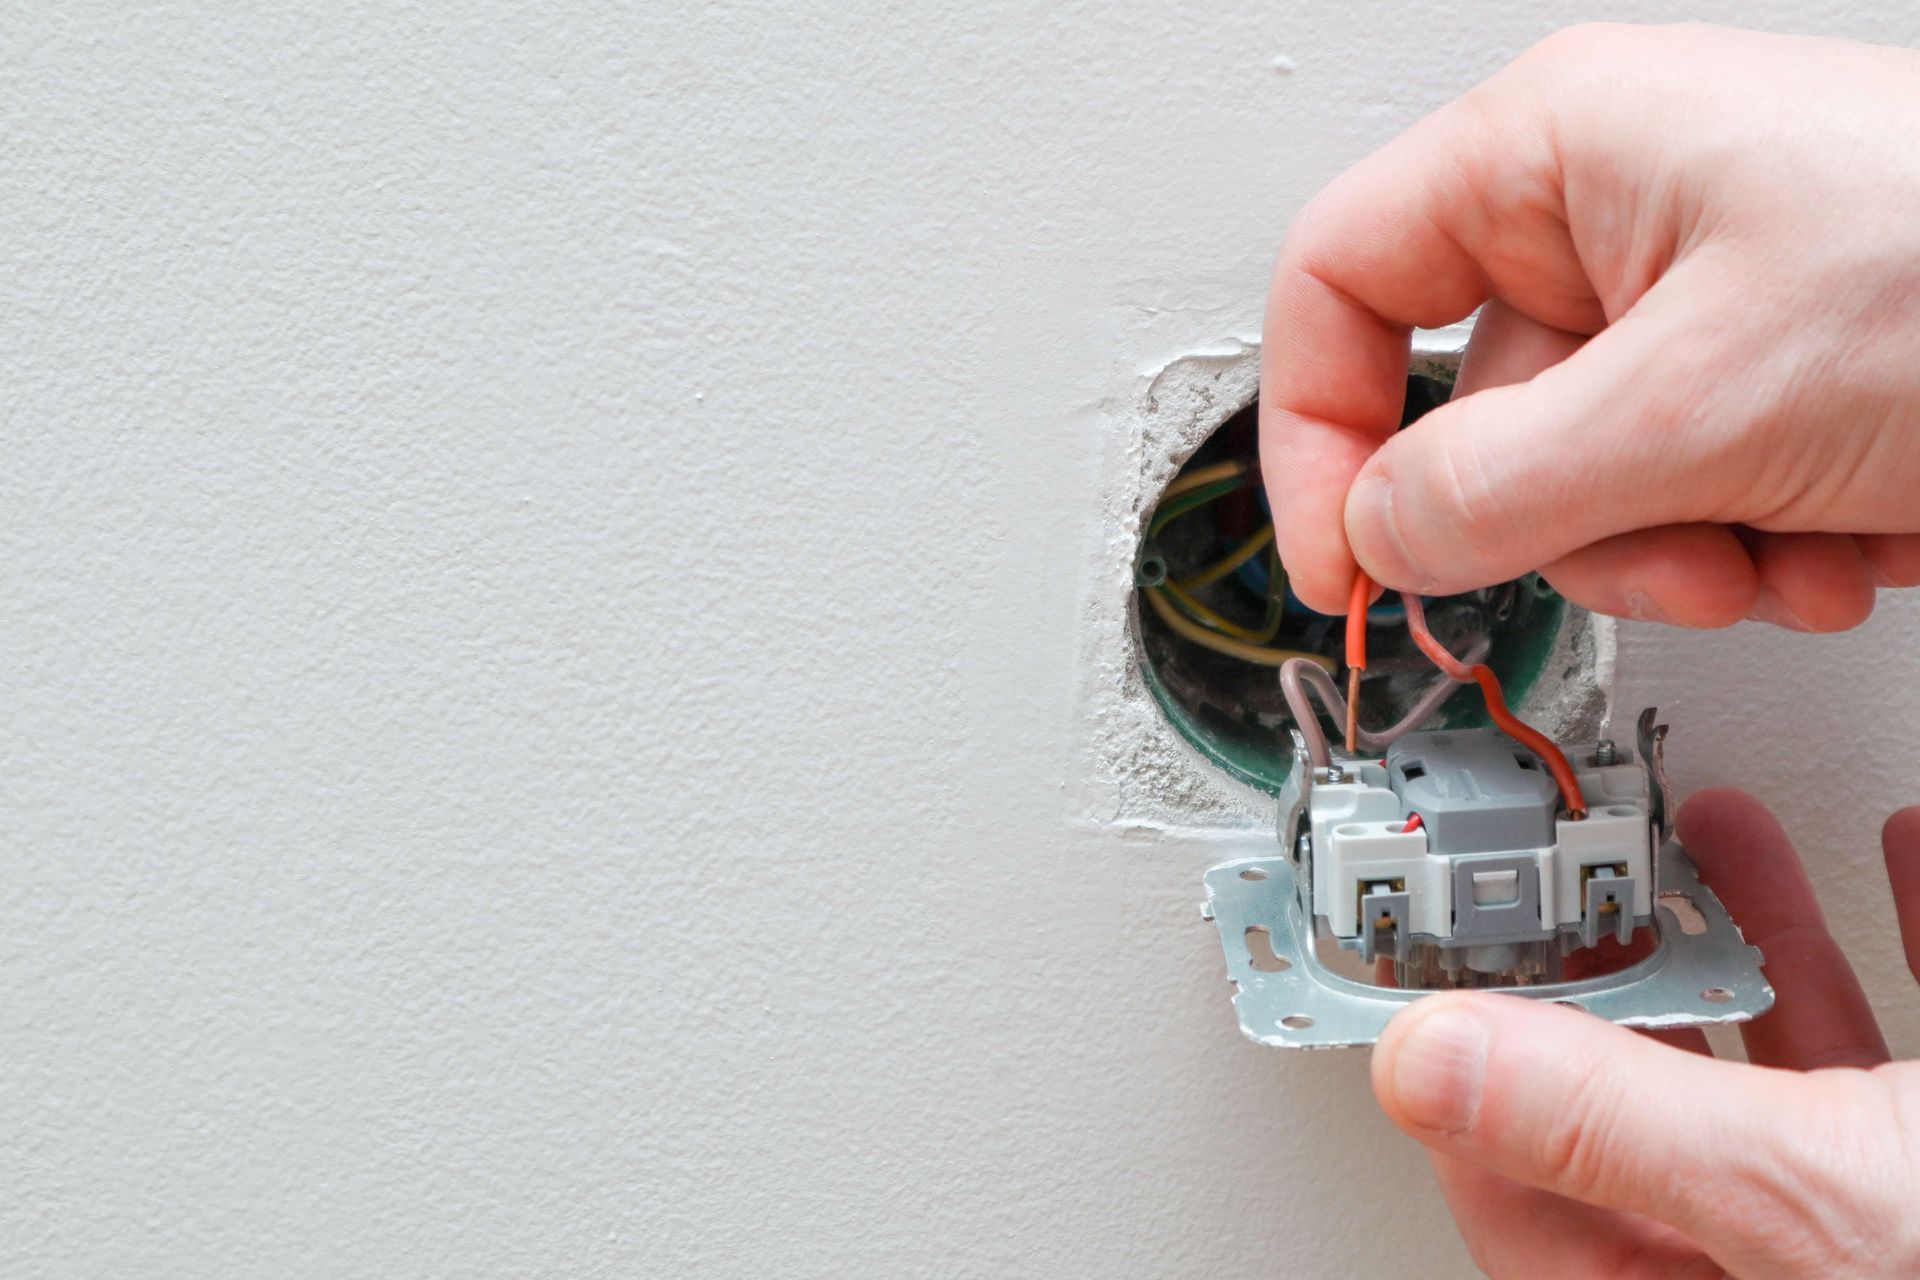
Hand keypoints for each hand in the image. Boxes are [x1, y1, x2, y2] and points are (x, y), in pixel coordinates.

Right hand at [1261, 23, 1919, 628]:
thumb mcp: (1705, 398)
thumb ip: (1499, 484)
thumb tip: (1383, 539)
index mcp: (1557, 151)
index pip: (1338, 286)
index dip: (1314, 432)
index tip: (1342, 562)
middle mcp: (1611, 217)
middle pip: (1471, 418)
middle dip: (1569, 523)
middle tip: (1659, 546)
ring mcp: (1693, 305)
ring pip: (1577, 486)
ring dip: (1673, 553)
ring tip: (1781, 536)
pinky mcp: (1762, 382)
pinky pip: (1675, 503)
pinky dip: (1747, 552)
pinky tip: (1838, 530)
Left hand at [1369, 789, 1919, 1277]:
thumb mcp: (1790, 1190)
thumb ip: (1603, 1120)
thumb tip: (1426, 1058)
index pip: (1516, 1196)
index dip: (1465, 1069)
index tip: (1435, 962)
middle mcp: (1768, 1262)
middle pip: (1644, 1104)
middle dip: (1614, 965)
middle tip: (1565, 880)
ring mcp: (1872, 1213)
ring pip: (1786, 1054)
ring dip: (1754, 925)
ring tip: (1714, 830)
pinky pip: (1907, 1027)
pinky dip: (1891, 930)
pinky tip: (1898, 852)